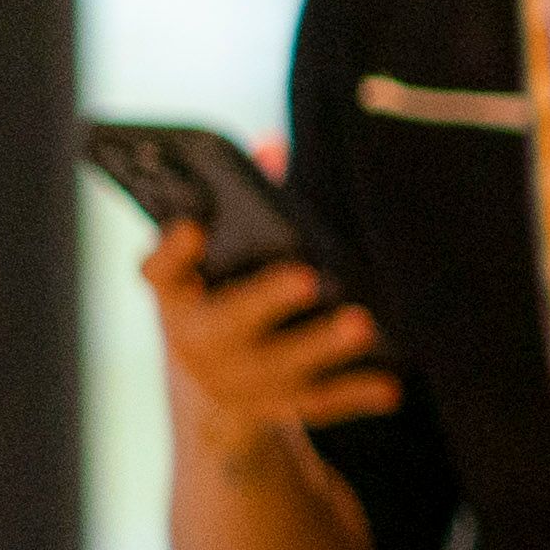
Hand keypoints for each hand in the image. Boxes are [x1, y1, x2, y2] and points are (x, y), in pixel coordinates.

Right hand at [146, 227, 400, 452]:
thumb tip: (272, 145)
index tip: (193, 227)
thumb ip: (241, 202)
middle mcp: (201, 341)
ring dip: (323, 346)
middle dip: (267, 299)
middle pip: (229, 322)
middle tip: (309, 277)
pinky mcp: (279, 404)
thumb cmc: (221, 298)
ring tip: (362, 324)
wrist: (212, 386)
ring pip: (282, 365)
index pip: (160, 272)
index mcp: (179, 297)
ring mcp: (241, 378)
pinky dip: (354, 394)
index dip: (172, 252)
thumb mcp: (216, 257)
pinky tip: (389, 388)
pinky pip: (319, 402)